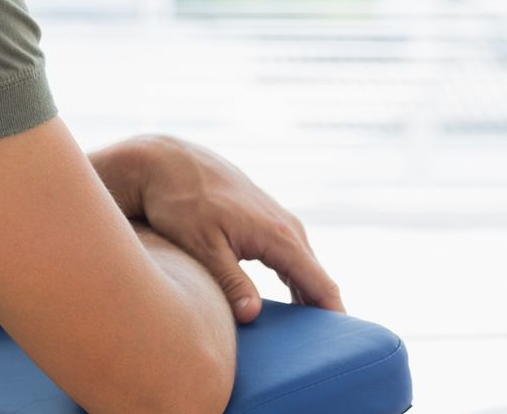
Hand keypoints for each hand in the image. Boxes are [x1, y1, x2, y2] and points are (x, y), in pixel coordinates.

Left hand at [93, 135, 342, 322]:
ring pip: (302, 266)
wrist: (166, 161)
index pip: (320, 283)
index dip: (335, 316)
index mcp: (278, 235)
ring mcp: (277, 220)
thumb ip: (230, 281)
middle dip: (322, 313)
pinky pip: (289, 255)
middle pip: (316, 278)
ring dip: (308, 297)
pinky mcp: (264, 218)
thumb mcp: (202, 245)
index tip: (345, 345)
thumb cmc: (180, 202)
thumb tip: (253, 316)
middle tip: (322, 350)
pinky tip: (288, 304)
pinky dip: (294, 279)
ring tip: (308, 337)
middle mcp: (286, 226)